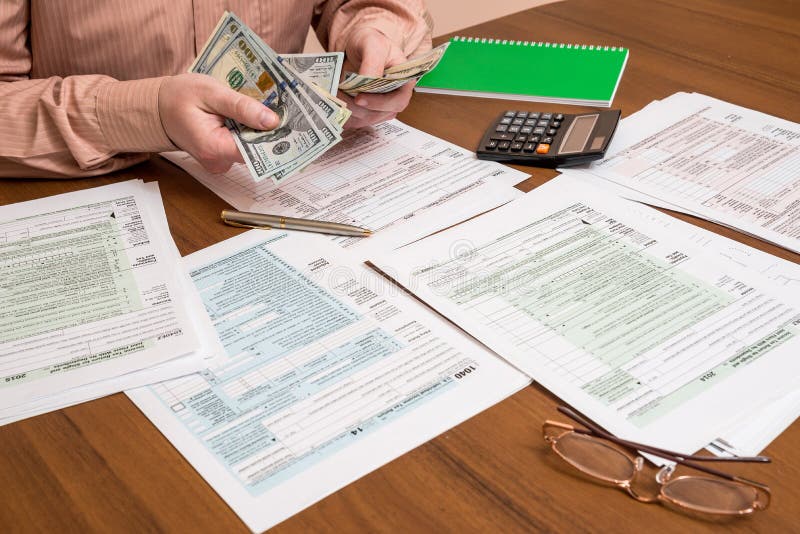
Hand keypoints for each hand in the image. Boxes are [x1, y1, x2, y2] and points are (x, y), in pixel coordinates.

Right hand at [158, 73, 278, 172]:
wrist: (157, 107)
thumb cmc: (180, 96)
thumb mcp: (211, 92)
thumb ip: (241, 107)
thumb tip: (272, 121)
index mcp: (215, 148)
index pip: (257, 152)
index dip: (276, 138)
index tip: (294, 125)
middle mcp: (219, 162)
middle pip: (257, 151)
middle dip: (270, 131)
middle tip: (286, 111)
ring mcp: (220, 162)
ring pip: (252, 148)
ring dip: (260, 130)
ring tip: (268, 109)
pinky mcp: (222, 157)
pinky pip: (243, 146)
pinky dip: (249, 131)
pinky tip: (252, 116)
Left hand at [339, 27, 414, 128]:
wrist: (357, 47)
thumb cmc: (370, 42)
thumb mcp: (372, 44)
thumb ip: (372, 62)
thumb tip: (367, 81)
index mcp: (404, 82)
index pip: (398, 101)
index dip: (380, 104)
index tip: (359, 99)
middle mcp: (394, 98)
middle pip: (380, 114)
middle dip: (358, 108)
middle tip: (338, 95)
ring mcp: (380, 108)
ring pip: (366, 119)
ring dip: (347, 110)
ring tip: (333, 94)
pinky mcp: (366, 112)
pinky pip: (356, 120)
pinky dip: (343, 114)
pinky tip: (333, 102)